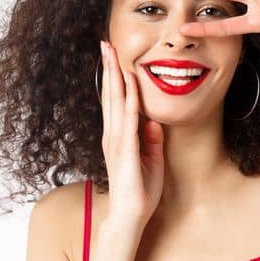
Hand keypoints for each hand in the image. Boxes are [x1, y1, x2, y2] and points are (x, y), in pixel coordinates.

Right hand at [98, 39, 163, 225]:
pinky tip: (128, 88)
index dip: (115, 78)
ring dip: (114, 78)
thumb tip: (153, 122)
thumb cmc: (140, 191)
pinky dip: (128, 104)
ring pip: (115, 103)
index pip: (116, 101)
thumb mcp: (151, 160)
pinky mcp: (125, 152)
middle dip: (109, 69)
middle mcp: (114, 135)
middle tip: (105, 44)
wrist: (131, 216)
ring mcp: (117, 142)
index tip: (114, 56)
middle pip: (110, 95)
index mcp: (120, 136)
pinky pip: (128, 123)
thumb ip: (151, 141)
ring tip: (111, 56)